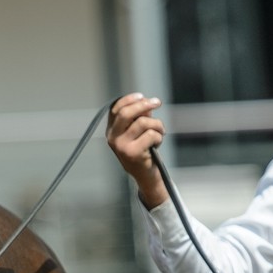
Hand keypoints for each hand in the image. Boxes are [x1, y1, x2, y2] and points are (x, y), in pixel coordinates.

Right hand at [106, 93, 168, 208]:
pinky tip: (157, 144)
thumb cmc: (143, 151)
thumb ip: (139, 117)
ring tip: (160, 132)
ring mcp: (121, 146)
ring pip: (143, 122)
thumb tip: (147, 104)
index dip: (129, 99)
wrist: (145, 175)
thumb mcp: (137, 133)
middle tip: (158, 102)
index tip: (142, 96)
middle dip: (144, 105)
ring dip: (157, 124)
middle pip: (126, 113)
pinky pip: (151, 134)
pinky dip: (159, 137)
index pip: (116, 109)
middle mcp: (113, 138)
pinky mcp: (133, 153)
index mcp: (111, 131)